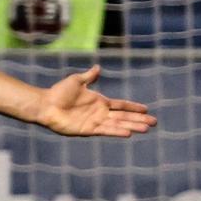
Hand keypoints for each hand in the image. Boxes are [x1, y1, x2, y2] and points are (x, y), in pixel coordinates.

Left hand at [33, 65, 156, 137]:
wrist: (46, 104)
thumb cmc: (59, 92)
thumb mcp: (77, 81)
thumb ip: (89, 76)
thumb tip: (98, 67)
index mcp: (100, 101)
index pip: (121, 105)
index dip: (133, 107)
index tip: (146, 109)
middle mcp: (100, 113)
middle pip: (124, 117)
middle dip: (139, 119)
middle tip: (154, 123)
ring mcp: (95, 122)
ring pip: (118, 125)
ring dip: (132, 126)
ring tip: (146, 129)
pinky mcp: (88, 129)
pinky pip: (106, 130)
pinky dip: (117, 131)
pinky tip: (128, 133)